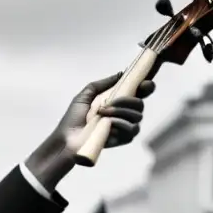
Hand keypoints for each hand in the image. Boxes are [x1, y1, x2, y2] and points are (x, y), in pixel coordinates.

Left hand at [27, 73, 155, 184]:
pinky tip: (108, 125)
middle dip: (127, 100)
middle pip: (140, 104)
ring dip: (120, 111)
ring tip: (102, 113)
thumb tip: (121, 73)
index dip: (146, 86)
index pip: (140, 93)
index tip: (144, 83)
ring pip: (138, 116)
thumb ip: (102, 84)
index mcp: (118, 102)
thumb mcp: (85, 95)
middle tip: (110, 102)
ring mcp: (125, 127)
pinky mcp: (123, 139)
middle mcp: (125, 114)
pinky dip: (120, 124)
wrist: (66, 138)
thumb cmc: (73, 118)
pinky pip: (132, 129)